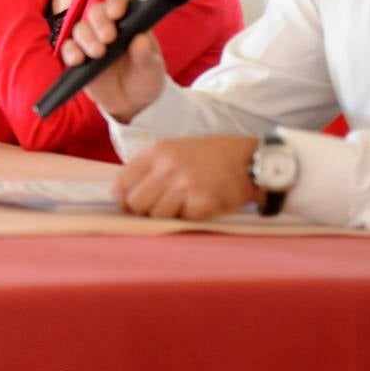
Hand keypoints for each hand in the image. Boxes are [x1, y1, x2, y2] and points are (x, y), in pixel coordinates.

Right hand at [58, 0, 166, 121]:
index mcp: (130, 22)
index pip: (119, 2)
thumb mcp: (152, 69)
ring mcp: (92, 41)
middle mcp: (109, 27)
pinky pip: (69, 48)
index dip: (116, 2)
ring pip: (80, 28)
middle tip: (108, 37)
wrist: (132, 103)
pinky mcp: (79, 57)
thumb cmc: (145, 79)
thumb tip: (141, 40)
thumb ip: (146, 55)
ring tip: (98, 53)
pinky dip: (70, 52)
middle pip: (96, 11)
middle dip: (99, 21)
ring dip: (86, 38)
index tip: (117, 12)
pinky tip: (78, 60)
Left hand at [113, 136, 260, 219]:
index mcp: (156, 152)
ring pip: (157, 215)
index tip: (129, 206)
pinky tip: (199, 205)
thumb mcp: (173, 151)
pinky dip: (189, 217)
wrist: (248, 160)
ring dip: (168, 214)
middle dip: (143, 211)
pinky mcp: (202, 201)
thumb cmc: (208, 157)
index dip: (122, 199)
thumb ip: (149, 169)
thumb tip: (122, 196)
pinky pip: (182, 219)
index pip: (121, 183)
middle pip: (135, 203)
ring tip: (183, 204)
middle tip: (157, 209)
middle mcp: (168, 167)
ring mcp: (185, 184)